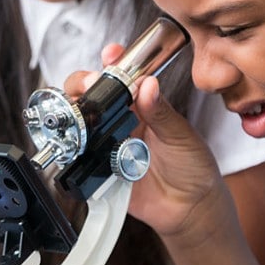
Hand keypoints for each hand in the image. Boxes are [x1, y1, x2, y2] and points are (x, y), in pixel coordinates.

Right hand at [67, 43, 224, 241]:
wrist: (189, 209)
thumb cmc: (192, 167)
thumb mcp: (181, 136)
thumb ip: (162, 113)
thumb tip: (148, 85)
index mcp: (141, 106)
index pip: (122, 76)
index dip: (112, 63)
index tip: (110, 55)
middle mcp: (121, 122)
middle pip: (91, 95)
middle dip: (83, 85)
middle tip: (89, 86)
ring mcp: (108, 144)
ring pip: (81, 122)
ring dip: (74, 114)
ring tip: (78, 112)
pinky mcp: (99, 169)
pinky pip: (79, 156)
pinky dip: (72, 148)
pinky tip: (75, 143)